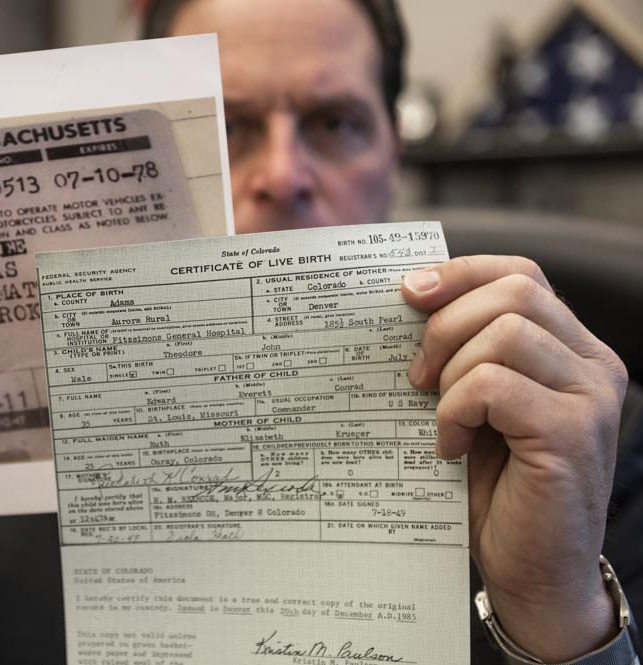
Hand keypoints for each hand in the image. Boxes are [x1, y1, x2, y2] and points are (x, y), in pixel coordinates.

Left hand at [402, 256, 626, 661]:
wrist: (529, 572)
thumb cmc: (495, 488)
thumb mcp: (477, 407)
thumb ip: (466, 355)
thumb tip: (408, 302)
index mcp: (571, 350)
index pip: (521, 275)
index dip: (461, 274)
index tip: (408, 292)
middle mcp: (593, 366)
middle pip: (515, 291)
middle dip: (447, 324)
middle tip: (416, 375)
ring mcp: (590, 399)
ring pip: (505, 332)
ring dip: (451, 372)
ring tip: (439, 416)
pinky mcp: (571, 434)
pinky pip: (494, 385)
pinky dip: (455, 409)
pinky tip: (449, 445)